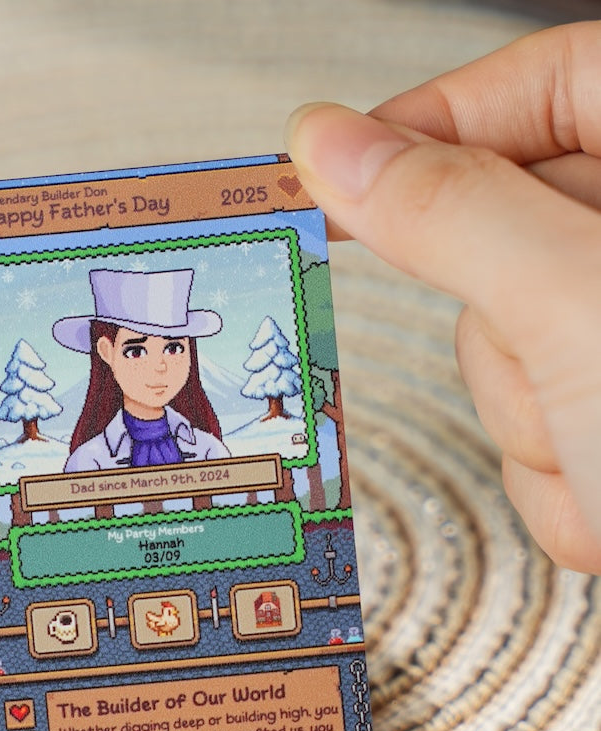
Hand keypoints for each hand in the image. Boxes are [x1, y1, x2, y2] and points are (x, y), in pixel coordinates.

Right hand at [285, 22, 600, 573]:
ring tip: (598, 450)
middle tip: (551, 363)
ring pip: (504, 348)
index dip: (433, 119)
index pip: (549, 80)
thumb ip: (450, 213)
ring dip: (526, 418)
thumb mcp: (578, 308)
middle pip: (505, 236)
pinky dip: (550, 475)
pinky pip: (527, 423)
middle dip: (501, 327)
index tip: (341, 168)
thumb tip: (332, 146)